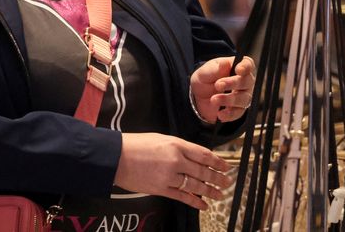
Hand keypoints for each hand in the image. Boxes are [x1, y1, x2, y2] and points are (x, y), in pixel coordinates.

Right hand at [113, 133, 233, 209]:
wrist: (117, 157)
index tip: (226, 166)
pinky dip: (195, 201)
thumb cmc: (136, 145)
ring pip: (196, 185)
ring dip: (210, 191)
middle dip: (218, 178)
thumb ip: (178, 147)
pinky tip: (203, 205)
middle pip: (203, 171)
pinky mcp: (161, 189)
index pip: (203, 154)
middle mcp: (176, 160)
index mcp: (176, 144)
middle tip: (227, 182)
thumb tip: (194, 156)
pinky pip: (183, 197)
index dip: (217, 161)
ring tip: (220, 194)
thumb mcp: (160, 138)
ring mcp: (169, 176)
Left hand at [190, 56, 254, 122]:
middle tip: (218, 85)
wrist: (198, 98)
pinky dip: (229, 114)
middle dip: (233, 83)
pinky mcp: (238, 110)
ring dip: (228, 99)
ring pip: (243, 98)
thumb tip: (224, 64)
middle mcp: (244, 81)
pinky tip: (219, 113)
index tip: (238, 70)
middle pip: (246, 81)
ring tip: (214, 100)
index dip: (245, 67)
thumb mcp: (205, 72)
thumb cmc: (205, 79)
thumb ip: (214, 69)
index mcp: (237, 67)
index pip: (247, 64)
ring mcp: (243, 96)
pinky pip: (238, 113)